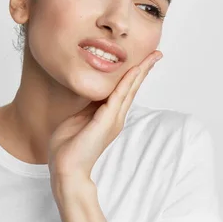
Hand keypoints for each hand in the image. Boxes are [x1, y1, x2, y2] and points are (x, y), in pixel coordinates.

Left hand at [48, 50, 162, 188]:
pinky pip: (117, 97)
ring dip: (140, 72)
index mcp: (108, 116)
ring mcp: (112, 119)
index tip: (142, 60)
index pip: (123, 90)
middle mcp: (114, 117)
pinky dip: (126, 83)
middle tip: (157, 53)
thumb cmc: (69, 147)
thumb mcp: (79, 119)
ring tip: (152, 58)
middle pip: (132, 88)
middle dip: (144, 69)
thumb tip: (91, 92)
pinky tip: (134, 71)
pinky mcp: (105, 121)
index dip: (133, 74)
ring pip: (129, 90)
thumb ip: (88, 106)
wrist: (66, 168)